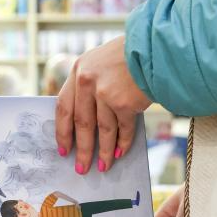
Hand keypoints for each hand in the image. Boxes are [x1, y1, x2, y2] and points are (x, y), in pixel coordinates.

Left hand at [55, 36, 151, 174]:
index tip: (63, 149)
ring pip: (102, 130)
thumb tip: (86, 120)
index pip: (63, 106)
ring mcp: (105, 93)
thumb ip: (89, 83)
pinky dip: (122, 143)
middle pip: (81, 123)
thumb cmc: (129, 56)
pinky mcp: (124, 103)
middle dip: (82, 149)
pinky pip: (122, 129)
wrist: (153, 48)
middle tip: (81, 167)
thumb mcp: (100, 62)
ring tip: (103, 166)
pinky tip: (119, 153)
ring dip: (102, 152)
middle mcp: (87, 81)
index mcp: (78, 70)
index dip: (62, 131)